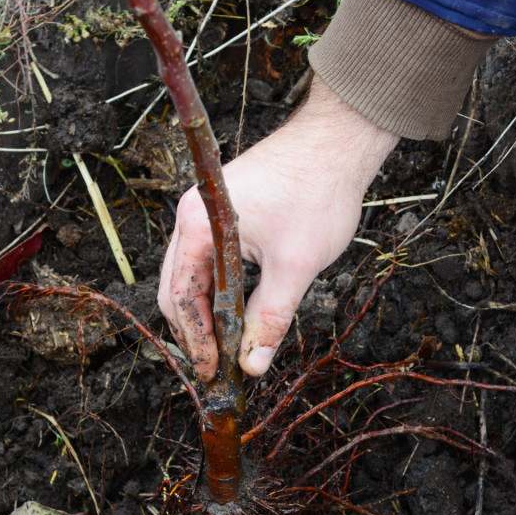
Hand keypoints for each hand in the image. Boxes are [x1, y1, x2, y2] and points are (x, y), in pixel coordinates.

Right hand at [158, 75, 399, 381]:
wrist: (338, 140)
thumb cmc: (318, 194)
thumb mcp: (295, 266)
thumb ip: (269, 318)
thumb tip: (252, 365)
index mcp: (199, 226)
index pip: (180, 297)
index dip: (195, 341)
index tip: (212, 373)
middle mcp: (192, 218)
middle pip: (177, 288)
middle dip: (195, 331)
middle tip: (215, 367)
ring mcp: (206, 213)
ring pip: (193, 276)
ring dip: (206, 312)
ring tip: (225, 348)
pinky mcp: (224, 212)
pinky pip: (210, 261)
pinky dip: (219, 291)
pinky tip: (235, 312)